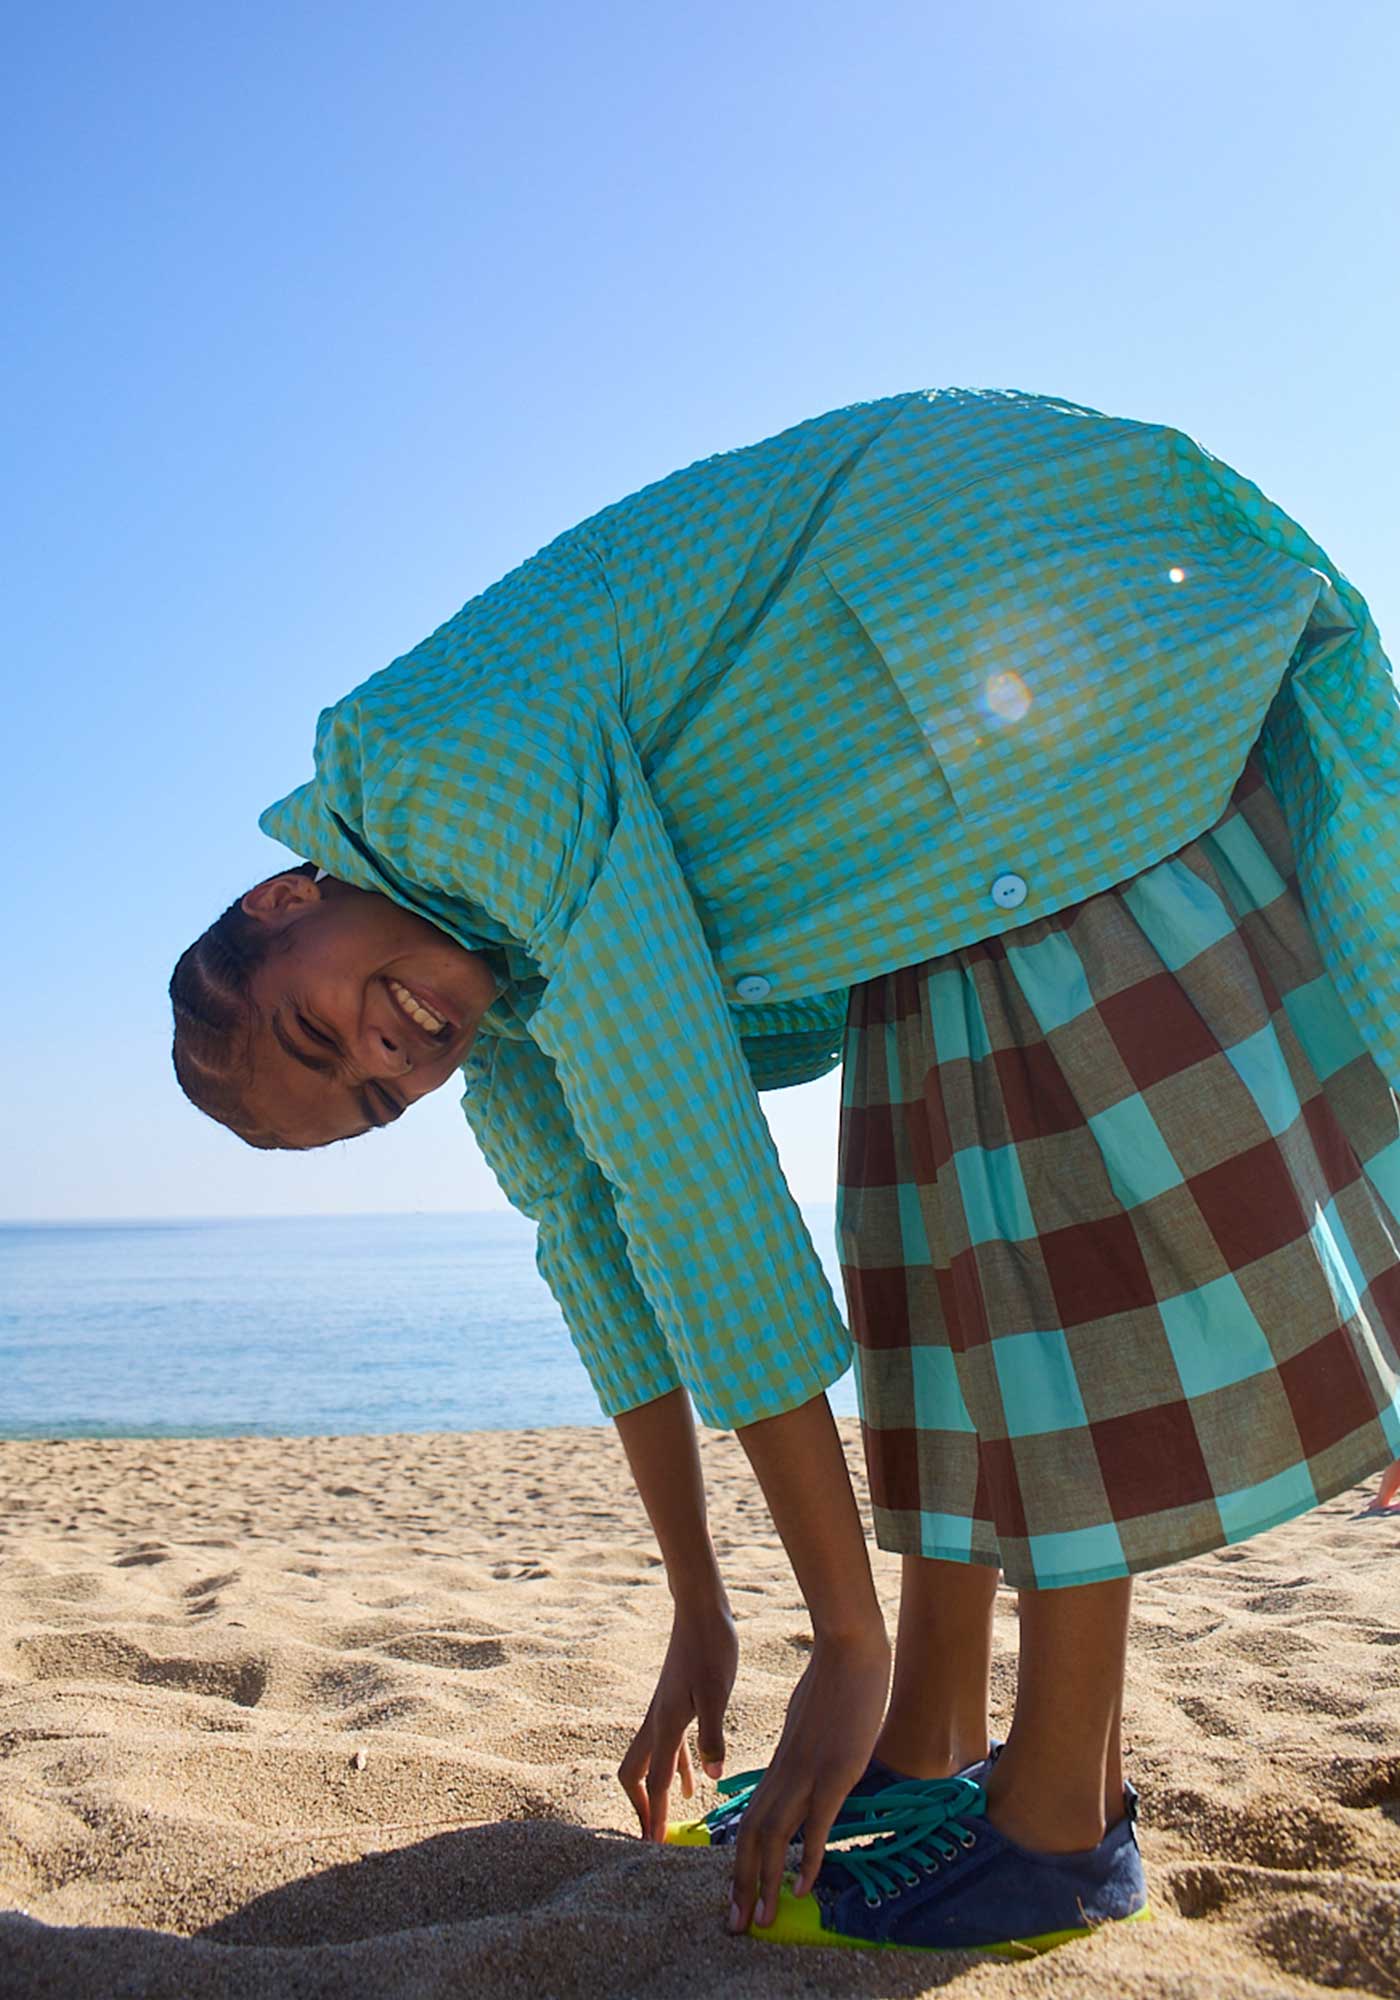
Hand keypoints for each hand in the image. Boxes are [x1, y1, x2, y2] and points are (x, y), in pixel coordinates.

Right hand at [618, 1597, 738, 1841]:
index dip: (654, 1816)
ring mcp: (664, 1712)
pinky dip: (676, 1769)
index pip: (656, 1782)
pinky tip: (695, 1783)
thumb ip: (712, 1733)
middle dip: (641, 1808)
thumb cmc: (710, 1647)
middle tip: (652, 1838)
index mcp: (665, 1723)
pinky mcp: (676, 1704)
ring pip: (650, 1762)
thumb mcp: (716, 1692)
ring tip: (671, 1823)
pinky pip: (669, 1748)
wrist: (701, 1609)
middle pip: (635, 1775)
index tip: (652, 1848)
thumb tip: (712, 1777)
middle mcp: (657, 1721)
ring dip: (658, 1792)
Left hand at [728, 1622, 890, 1933]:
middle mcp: (786, 1774)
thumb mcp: (806, 1720)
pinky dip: (806, 1859)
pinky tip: (802, 1887)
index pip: (751, 1821)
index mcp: (779, 1764)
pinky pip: (816, 1824)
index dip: (741, 1861)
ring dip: (766, 1883)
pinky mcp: (834, 1772)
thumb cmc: (832, 1678)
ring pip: (776, 1837)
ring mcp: (808, 1774)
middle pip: (753, 1838)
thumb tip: (802, 1762)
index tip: (738, 1893)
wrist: (846, 1648)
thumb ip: (800, 1748)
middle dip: (743, 1885)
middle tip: (736, 1925)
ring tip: (760, 1920)